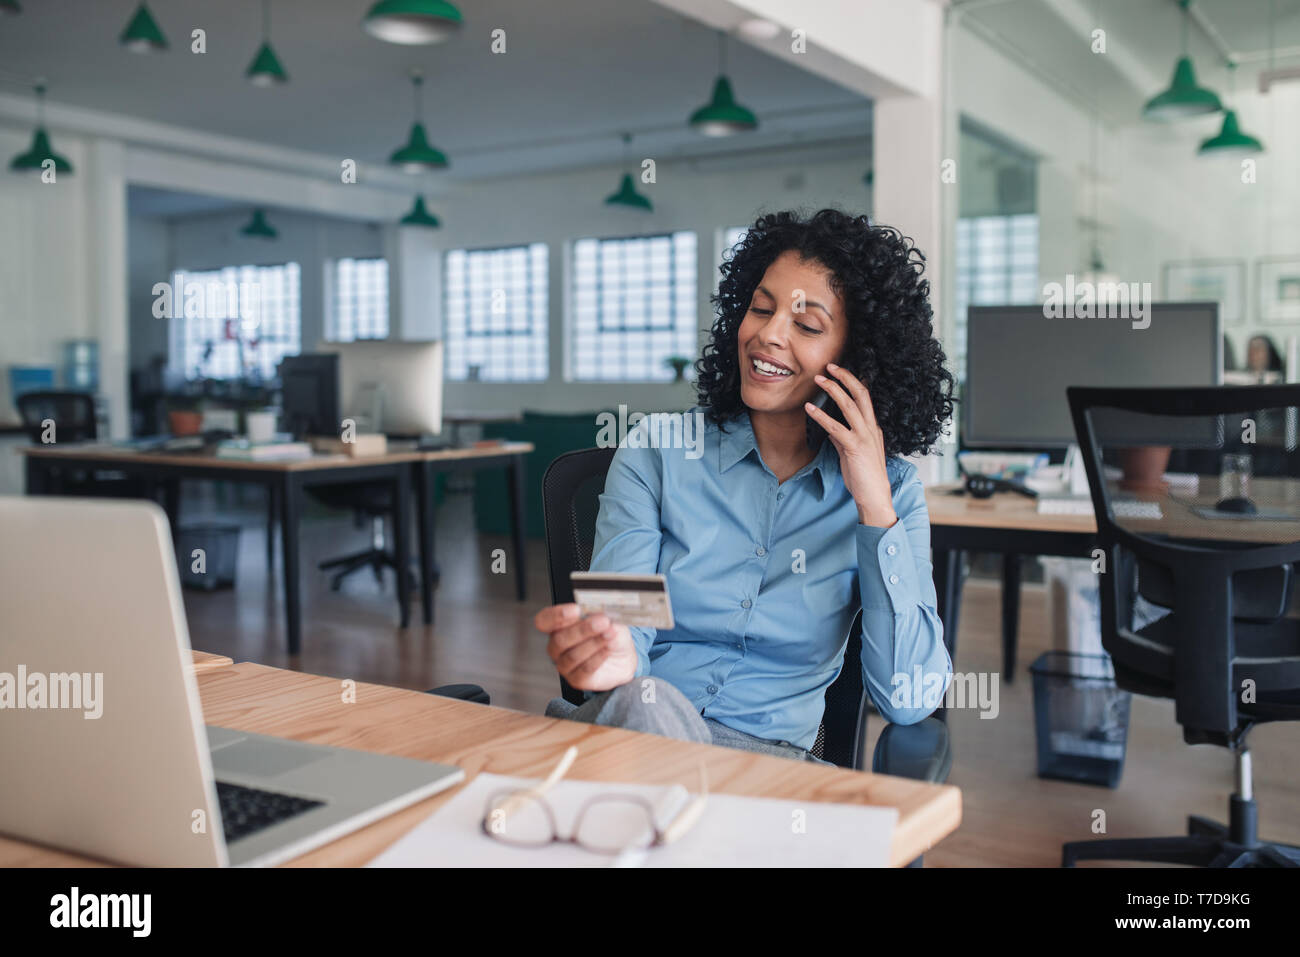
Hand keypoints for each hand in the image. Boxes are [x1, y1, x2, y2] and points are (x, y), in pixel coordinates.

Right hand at [534, 603, 638, 691]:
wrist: (624, 656)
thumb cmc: (610, 634)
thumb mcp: (609, 619)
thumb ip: (602, 617)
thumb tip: (601, 618)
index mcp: (557, 626)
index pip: (544, 621)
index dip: (555, 615)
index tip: (575, 610)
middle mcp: (557, 647)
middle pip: (559, 639)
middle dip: (582, 629)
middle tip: (602, 622)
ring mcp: (565, 665)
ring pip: (573, 656)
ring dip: (594, 643)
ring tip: (610, 634)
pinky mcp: (577, 679)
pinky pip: (585, 669)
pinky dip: (598, 657)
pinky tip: (608, 649)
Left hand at [804, 362, 897, 527]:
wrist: (874, 496)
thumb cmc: (863, 476)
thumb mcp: (852, 452)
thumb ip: (843, 438)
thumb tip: (830, 428)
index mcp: (872, 427)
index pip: (865, 397)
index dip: (853, 381)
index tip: (840, 371)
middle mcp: (871, 427)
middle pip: (861, 393)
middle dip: (845, 377)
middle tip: (830, 365)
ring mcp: (864, 436)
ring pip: (849, 405)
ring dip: (833, 390)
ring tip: (818, 379)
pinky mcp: (855, 447)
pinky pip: (836, 427)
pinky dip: (821, 416)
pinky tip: (810, 408)